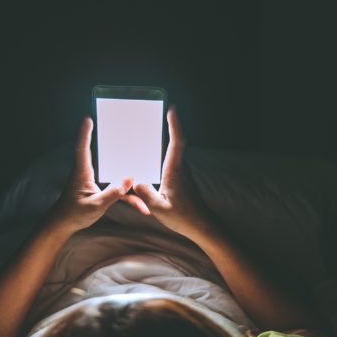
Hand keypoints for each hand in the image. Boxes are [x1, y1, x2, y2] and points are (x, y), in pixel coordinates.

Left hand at [49, 116, 148, 233]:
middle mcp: (88, 174)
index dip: (85, 133)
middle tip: (124, 133)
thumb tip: (129, 179)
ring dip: (130, 184)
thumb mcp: (96, 205)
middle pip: (105, 157)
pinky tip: (141, 207)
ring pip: (116, 178)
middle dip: (116, 148)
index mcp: (82, 173)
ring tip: (143, 181)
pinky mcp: (101, 192)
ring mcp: (95, 182)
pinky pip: (118, 191)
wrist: (64, 225)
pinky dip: (129, 198)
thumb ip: (113, 193)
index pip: (83, 148)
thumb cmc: (74, 214)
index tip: (88, 119)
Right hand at [131, 106, 213, 237]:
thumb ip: (144, 193)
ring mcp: (183, 175)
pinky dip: (165, 157)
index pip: (176, 142)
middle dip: (170, 128)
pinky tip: (154, 162)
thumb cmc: (183, 217)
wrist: (202, 226)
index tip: (171, 110)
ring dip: (168, 142)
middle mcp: (181, 169)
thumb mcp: (158, 208)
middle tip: (161, 114)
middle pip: (176, 143)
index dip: (174, 125)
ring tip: (151, 135)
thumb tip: (134, 181)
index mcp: (175, 171)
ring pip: (174, 155)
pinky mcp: (182, 181)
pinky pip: (172, 164)